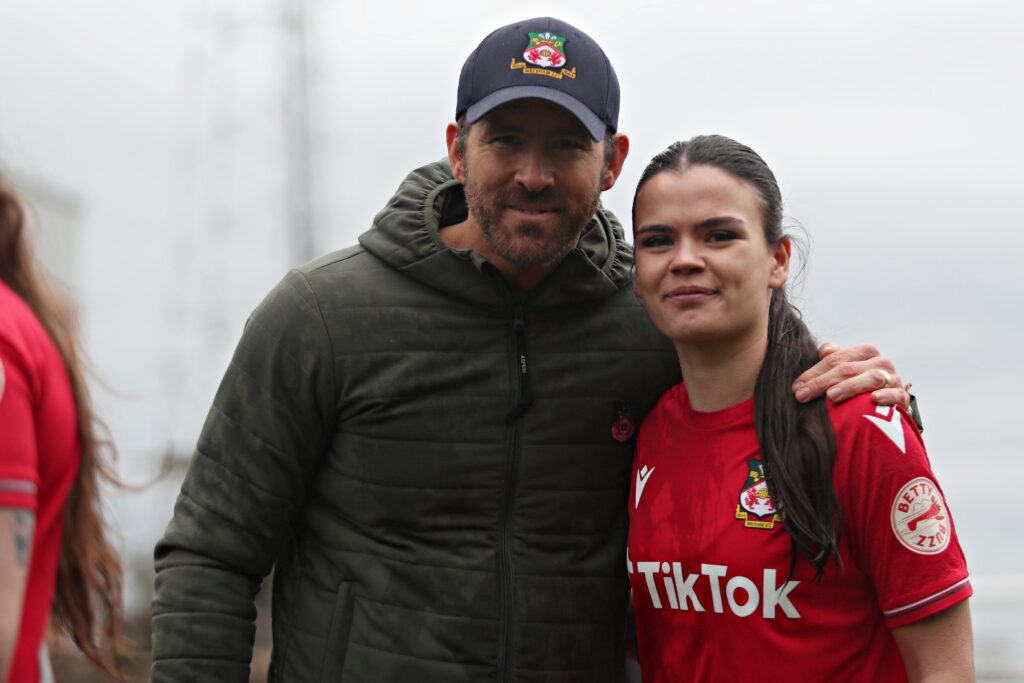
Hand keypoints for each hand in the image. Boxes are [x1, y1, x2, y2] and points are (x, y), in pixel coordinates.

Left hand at [792, 342, 910, 407]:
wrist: (888, 405)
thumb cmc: (859, 385)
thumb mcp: (845, 370)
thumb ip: (833, 358)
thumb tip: (824, 350)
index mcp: (865, 352)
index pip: (836, 358)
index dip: (814, 372)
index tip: (796, 387)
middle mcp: (881, 362)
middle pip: (848, 368)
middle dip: (822, 382)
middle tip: (803, 395)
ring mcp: (893, 379)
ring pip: (871, 377)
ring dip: (850, 386)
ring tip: (831, 396)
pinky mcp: (903, 397)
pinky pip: (896, 394)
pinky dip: (886, 396)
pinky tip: (874, 399)